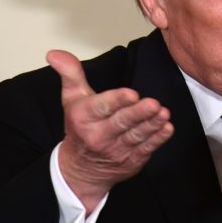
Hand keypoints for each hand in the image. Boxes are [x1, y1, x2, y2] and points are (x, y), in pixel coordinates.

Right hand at [46, 50, 173, 212]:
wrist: (80, 169)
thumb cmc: (79, 127)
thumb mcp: (71, 98)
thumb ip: (70, 73)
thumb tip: (54, 53)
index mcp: (84, 118)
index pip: (101, 107)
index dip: (117, 101)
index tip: (132, 93)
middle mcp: (99, 136)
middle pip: (121, 123)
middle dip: (138, 113)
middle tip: (153, 104)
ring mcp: (116, 151)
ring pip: (136, 136)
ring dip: (152, 125)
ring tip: (163, 113)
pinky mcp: (131, 161)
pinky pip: (146, 149)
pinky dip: (157, 140)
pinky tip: (166, 128)